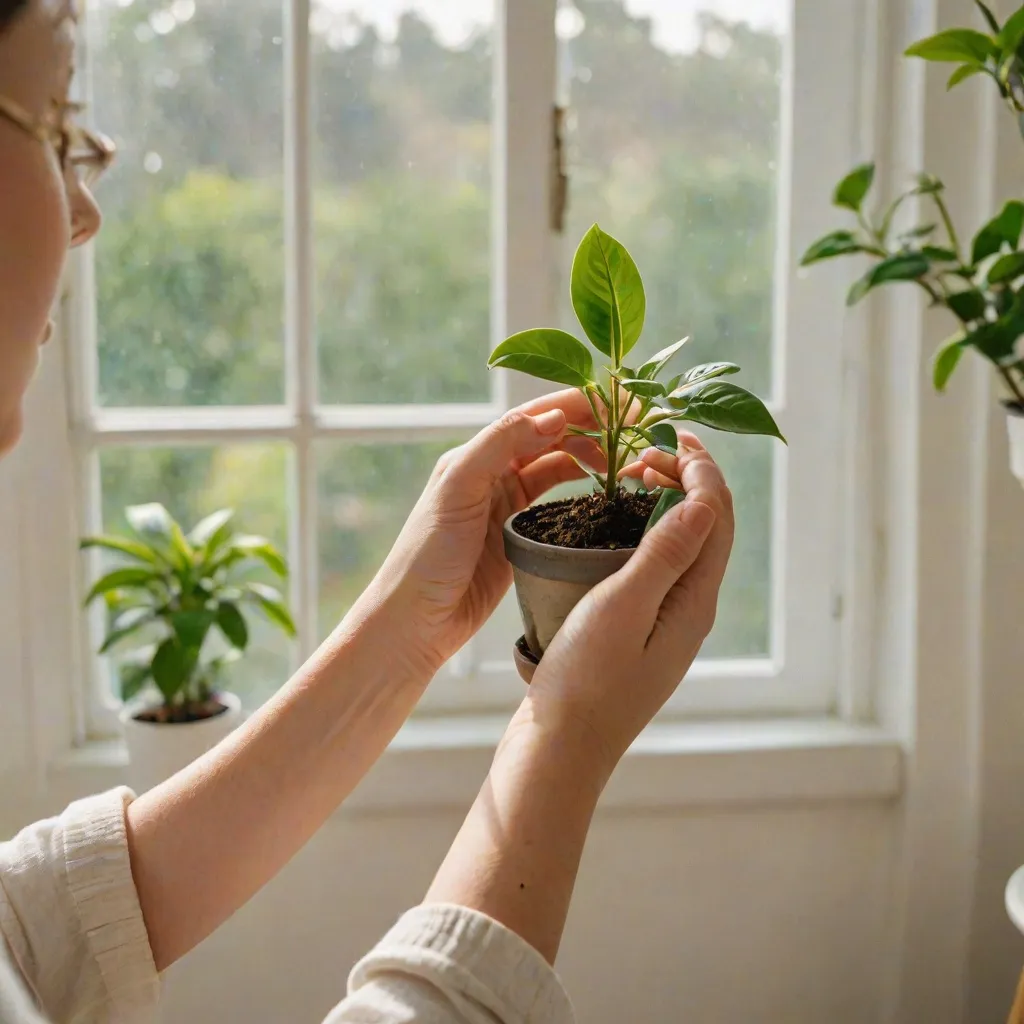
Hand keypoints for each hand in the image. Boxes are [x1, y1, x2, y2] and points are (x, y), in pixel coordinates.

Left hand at [369, 390, 602, 674]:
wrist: (416, 620)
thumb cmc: (426, 556)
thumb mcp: (457, 489)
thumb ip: (500, 445)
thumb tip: (553, 416)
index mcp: (476, 454)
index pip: (535, 417)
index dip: (578, 406)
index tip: (620, 404)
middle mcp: (492, 472)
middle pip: (551, 437)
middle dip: (592, 427)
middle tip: (636, 430)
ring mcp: (506, 503)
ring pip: (557, 466)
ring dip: (590, 455)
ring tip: (626, 458)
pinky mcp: (519, 534)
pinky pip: (556, 500)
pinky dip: (581, 488)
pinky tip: (604, 488)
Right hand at [520, 433, 733, 777]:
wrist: (560, 747)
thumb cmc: (585, 681)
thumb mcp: (623, 608)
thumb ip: (666, 554)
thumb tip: (704, 500)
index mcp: (695, 601)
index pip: (717, 517)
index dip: (702, 468)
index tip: (671, 432)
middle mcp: (692, 610)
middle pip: (709, 528)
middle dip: (689, 478)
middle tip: (648, 446)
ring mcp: (669, 623)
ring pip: (686, 546)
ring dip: (670, 501)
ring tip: (636, 473)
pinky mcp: (643, 632)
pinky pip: (662, 565)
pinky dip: (650, 530)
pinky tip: (620, 525)